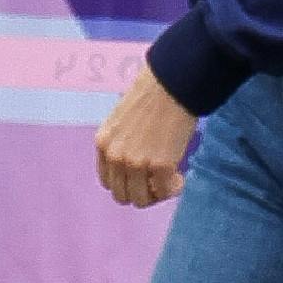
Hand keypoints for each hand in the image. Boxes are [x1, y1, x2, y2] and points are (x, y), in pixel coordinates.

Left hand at [94, 68, 195, 208]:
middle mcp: (116, 156)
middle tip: (158, 181)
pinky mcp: (160, 165)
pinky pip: (165, 192)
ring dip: (156, 194)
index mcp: (103, 143)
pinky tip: (180, 177)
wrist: (172, 83)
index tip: (142, 177)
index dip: (127, 183)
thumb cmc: (152, 95)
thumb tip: (133, 168)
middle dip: (141, 191)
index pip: (108, 182)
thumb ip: (121, 144)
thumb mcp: (122, 120)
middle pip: (122, 195)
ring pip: (141, 200)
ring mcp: (137, 162)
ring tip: (170, 179)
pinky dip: (173, 188)